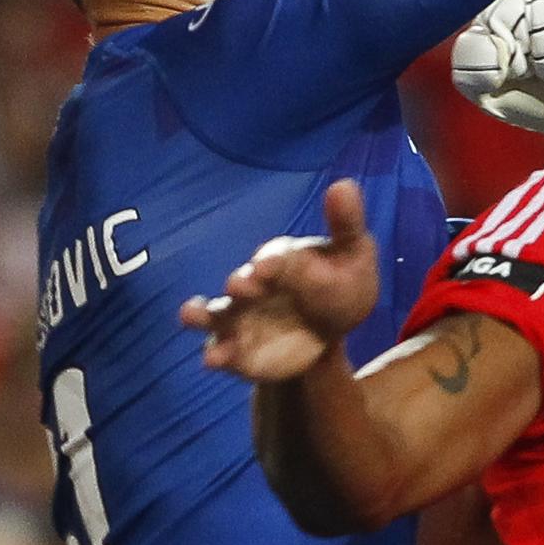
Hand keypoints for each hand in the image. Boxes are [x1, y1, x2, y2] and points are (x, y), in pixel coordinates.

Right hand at [182, 180, 383, 380]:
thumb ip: (346, 225)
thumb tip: (345, 184)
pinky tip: (214, 360)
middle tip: (241, 286)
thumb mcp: (354, 254)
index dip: (271, 262)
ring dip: (202, 313)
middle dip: (242, 284)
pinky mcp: (237, 347)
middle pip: (241, 283)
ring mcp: (241, 316)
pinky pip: (222, 350)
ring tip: (190, 315)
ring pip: (215, 313)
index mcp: (281, 259)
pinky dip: (216, 354)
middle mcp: (254, 284)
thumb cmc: (340, 284)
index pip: (273, 258)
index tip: (269, 266)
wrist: (330, 330)